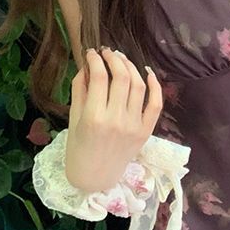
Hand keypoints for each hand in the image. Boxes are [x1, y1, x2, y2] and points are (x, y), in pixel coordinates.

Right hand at [66, 47, 162, 190]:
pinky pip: (156, 104)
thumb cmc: (78, 148)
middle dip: (114, 58)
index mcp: (94, 117)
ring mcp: (134, 126)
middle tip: (106, 52)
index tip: (92, 52)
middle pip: (121, 78)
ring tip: (121, 59)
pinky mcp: (146, 131)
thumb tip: (87, 66)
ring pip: (139, 86)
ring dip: (130, 67)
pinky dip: (155, 85)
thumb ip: (80, 90)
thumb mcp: (73, 118)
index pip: (100, 77)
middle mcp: (117, 120)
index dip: (96, 59)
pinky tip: (147, 72)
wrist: (95, 177)